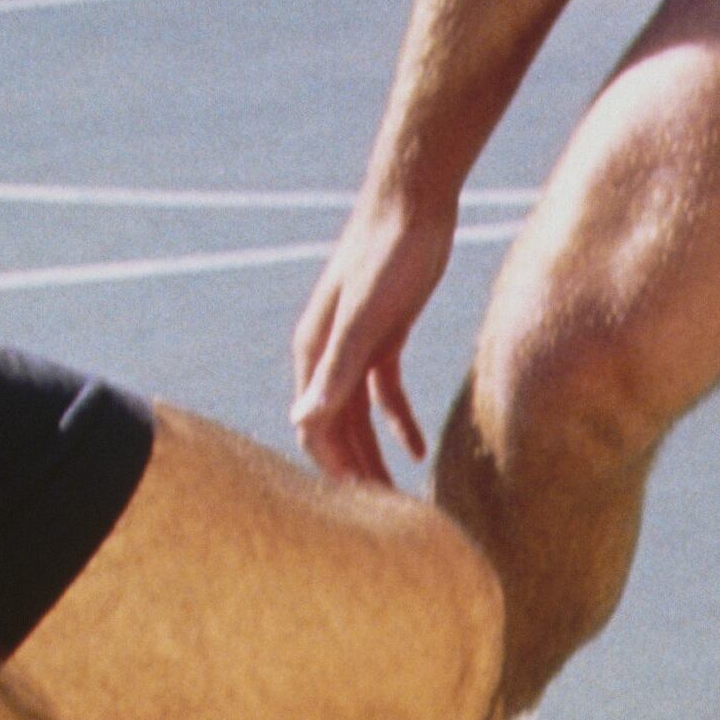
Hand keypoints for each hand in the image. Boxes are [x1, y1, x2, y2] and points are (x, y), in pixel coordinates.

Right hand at [289, 181, 454, 488]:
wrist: (412, 202)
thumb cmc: (387, 254)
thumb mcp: (365, 318)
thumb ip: (336, 371)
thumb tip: (303, 421)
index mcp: (314, 353)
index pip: (315, 428)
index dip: (334, 470)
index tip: (361, 511)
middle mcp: (328, 354)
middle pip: (336, 429)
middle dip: (355, 472)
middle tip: (386, 518)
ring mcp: (356, 347)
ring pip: (359, 417)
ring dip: (374, 455)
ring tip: (401, 496)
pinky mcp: (385, 338)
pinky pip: (385, 394)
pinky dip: (398, 422)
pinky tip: (416, 450)